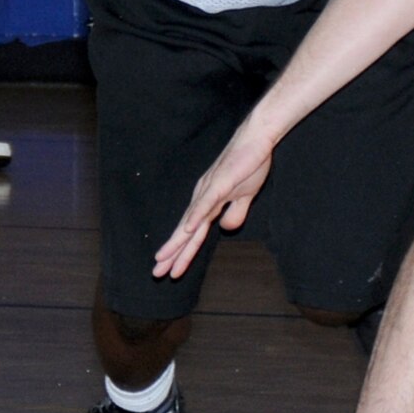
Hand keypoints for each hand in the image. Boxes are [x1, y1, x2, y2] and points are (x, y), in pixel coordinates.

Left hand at [154, 126, 275, 279]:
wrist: (257, 139)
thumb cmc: (250, 164)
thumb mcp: (245, 197)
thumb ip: (236, 213)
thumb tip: (226, 228)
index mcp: (208, 202)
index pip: (193, 233)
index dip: (182, 253)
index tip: (172, 271)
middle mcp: (203, 197)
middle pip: (185, 232)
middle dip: (172, 253)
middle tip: (156, 273)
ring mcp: (210, 190)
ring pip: (190, 221)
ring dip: (177, 241)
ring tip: (164, 258)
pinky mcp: (220, 183)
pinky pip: (206, 204)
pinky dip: (195, 218)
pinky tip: (186, 231)